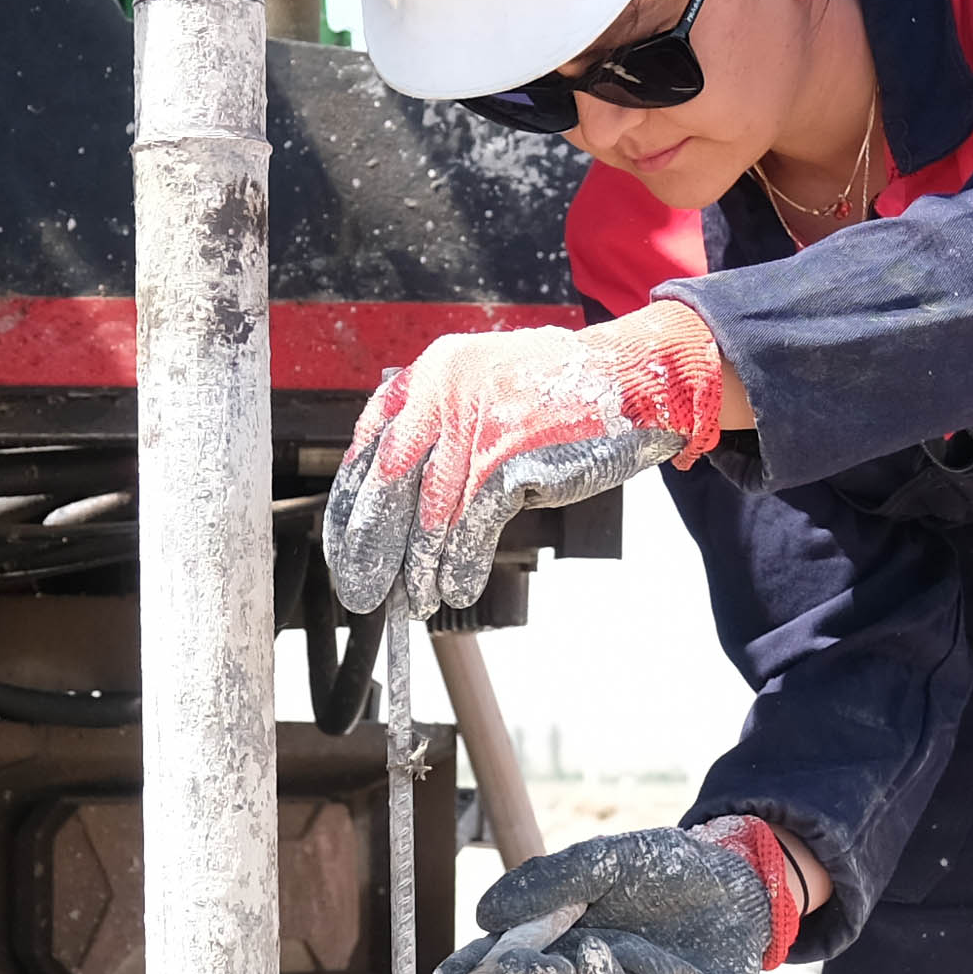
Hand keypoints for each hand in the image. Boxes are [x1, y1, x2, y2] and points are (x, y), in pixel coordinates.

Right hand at [302, 816, 809, 973]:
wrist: (742, 882)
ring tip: (528, 966)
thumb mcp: (603, 861)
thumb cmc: (666, 869)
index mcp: (553, 936)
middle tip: (488, 972)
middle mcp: (575, 970)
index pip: (502, 957)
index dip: (473, 969)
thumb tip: (485, 914)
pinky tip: (591, 956)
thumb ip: (548, 882)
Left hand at [323, 301, 724, 616]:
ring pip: (428, 514)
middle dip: (371, 545)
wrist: (629, 379)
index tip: (343, 544)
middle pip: (387, 485)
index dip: (352, 502)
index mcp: (429, 373)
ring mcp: (475, 427)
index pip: (369, 445)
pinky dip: (461, 563)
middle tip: (361, 588)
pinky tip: (457, 586)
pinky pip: (472, 526)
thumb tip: (400, 485)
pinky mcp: (508, 460)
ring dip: (419, 567)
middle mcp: (442, 393)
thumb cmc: (560, 390)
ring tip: (416, 600)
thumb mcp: (485, 382)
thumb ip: (441, 419)